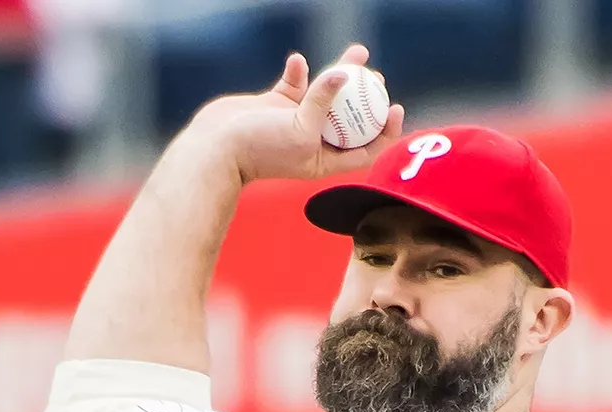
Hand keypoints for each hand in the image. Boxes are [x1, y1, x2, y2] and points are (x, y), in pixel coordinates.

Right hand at [188, 44, 405, 184]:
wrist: (217, 146)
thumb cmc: (260, 148)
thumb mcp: (300, 130)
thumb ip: (321, 102)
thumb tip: (342, 74)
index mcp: (325, 160)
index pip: (365, 147)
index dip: (384, 129)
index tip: (394, 107)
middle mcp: (314, 141)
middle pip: (349, 117)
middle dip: (367, 96)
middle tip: (377, 76)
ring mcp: (295, 121)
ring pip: (326, 94)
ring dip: (341, 73)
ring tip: (357, 52)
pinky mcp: (277, 104)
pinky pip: (296, 83)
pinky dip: (299, 71)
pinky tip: (297, 61)